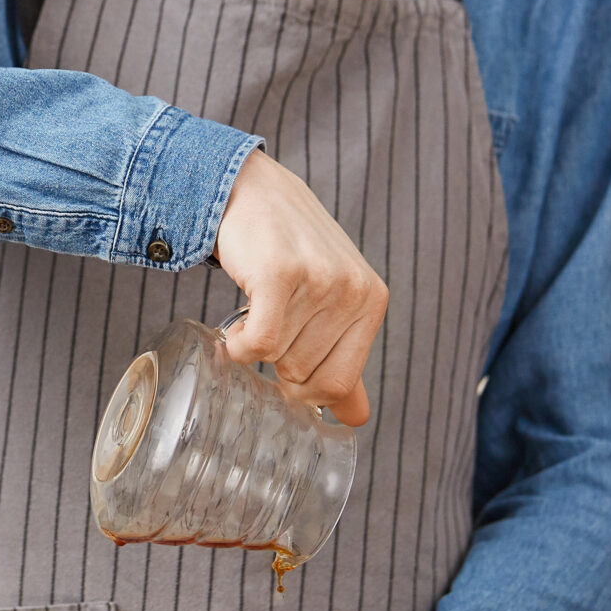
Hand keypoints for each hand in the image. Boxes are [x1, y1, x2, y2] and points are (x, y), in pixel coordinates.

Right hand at [211, 150, 388, 424]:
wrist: (249, 191)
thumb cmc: (287, 251)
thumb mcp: (328, 300)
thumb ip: (343, 359)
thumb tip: (356, 419)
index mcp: (372, 301)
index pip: (341, 384)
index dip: (304, 388)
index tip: (285, 363)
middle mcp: (353, 290)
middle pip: (305, 375)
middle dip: (276, 363)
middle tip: (269, 322)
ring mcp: (320, 280)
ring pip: (278, 360)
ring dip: (254, 347)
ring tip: (256, 309)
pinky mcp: (280, 274)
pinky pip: (260, 344)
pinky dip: (239, 346)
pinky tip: (238, 326)